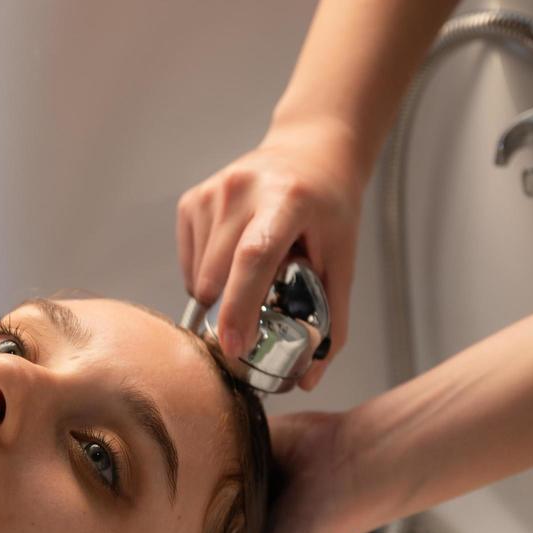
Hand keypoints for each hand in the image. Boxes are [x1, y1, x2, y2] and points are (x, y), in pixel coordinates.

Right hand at [177, 119, 364, 389]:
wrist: (310, 152)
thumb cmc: (329, 210)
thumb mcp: (342, 260)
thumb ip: (332, 321)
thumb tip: (307, 380)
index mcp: (287, 199)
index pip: (254, 256)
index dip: (241, 306)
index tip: (235, 346)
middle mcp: (243, 189)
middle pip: (220, 274)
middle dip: (231, 315)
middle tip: (255, 328)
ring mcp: (213, 192)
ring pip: (200, 276)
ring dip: (222, 295)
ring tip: (254, 277)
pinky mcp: (193, 200)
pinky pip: (190, 263)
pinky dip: (208, 277)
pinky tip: (235, 262)